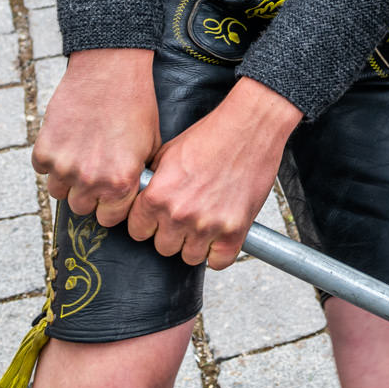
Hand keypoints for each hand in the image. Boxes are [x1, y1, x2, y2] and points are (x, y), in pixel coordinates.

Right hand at [33, 48, 161, 228]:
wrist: (110, 71)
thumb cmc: (136, 105)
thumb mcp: (151, 146)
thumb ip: (137, 177)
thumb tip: (131, 197)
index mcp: (120, 183)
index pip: (109, 219)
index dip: (111, 207)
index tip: (110, 195)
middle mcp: (91, 180)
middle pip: (82, 208)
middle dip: (89, 194)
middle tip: (94, 172)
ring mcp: (64, 167)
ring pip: (59, 193)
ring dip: (67, 179)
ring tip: (80, 156)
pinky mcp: (44, 151)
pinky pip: (43, 169)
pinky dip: (51, 159)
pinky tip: (67, 140)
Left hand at [126, 77, 299, 267]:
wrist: (250, 126)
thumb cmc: (212, 134)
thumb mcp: (168, 153)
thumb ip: (153, 182)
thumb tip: (142, 199)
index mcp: (157, 196)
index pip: (137, 232)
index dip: (148, 224)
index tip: (159, 219)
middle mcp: (179, 214)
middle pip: (163, 247)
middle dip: (173, 233)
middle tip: (187, 216)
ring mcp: (208, 224)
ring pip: (190, 257)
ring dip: (196, 243)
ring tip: (205, 223)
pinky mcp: (235, 230)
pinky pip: (219, 261)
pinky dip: (220, 253)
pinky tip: (220, 236)